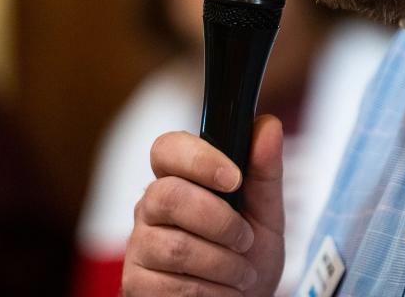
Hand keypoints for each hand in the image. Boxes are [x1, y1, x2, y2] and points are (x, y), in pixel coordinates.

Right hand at [123, 115, 284, 295]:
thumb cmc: (250, 254)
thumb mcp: (267, 212)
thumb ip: (265, 170)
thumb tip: (268, 124)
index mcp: (180, 178)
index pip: (167, 148)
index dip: (198, 159)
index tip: (235, 179)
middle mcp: (151, 206)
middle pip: (169, 196)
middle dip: (220, 221)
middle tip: (246, 239)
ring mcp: (139, 245)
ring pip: (176, 246)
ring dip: (223, 264)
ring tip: (242, 273)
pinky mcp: (136, 283)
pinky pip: (170, 285)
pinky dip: (210, 291)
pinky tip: (221, 291)